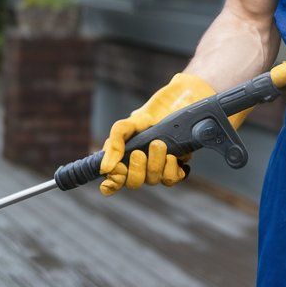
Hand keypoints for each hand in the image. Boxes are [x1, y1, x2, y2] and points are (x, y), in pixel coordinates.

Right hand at [99, 72, 214, 195]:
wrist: (180, 102)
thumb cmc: (151, 113)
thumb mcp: (129, 124)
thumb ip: (114, 142)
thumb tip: (105, 168)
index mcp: (123, 158)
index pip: (112, 183)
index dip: (111, 184)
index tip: (117, 172)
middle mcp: (140, 166)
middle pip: (133, 183)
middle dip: (136, 170)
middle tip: (139, 153)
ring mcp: (159, 168)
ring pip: (152, 180)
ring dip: (155, 164)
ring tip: (159, 144)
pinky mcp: (176, 166)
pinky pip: (171, 179)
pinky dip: (171, 169)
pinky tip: (172, 155)